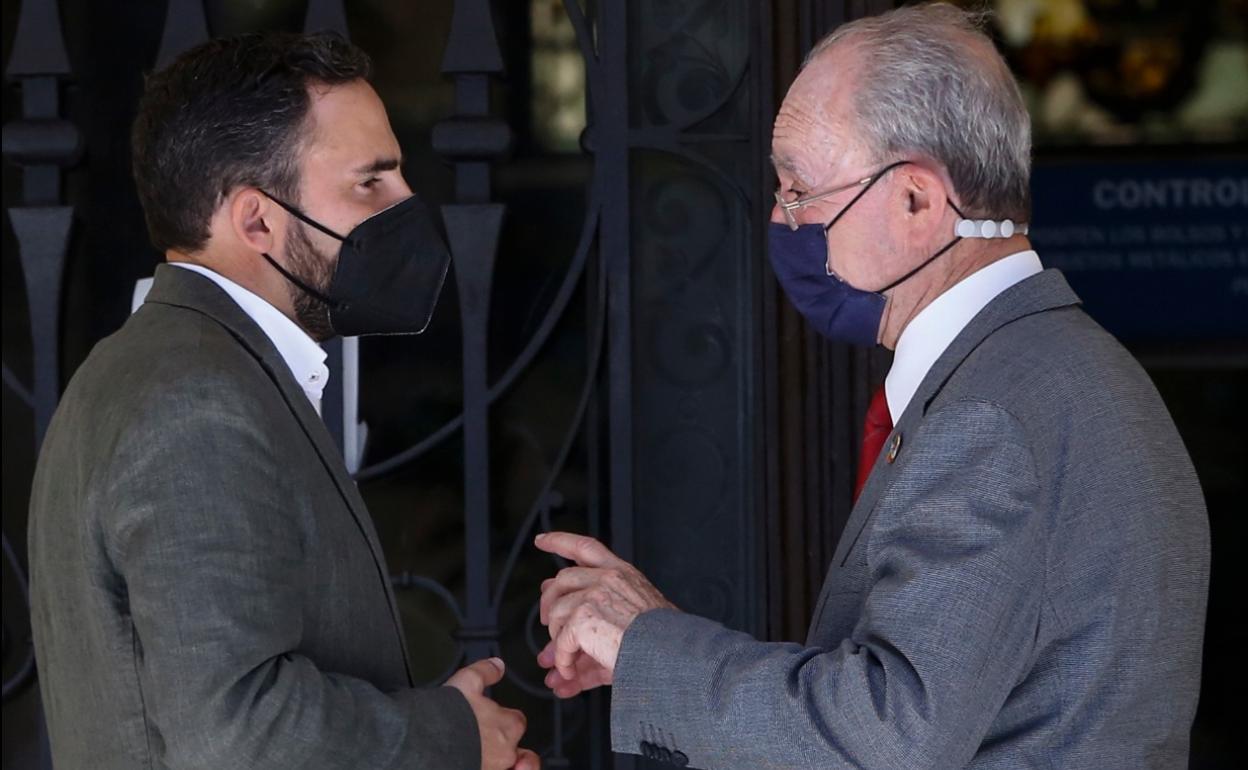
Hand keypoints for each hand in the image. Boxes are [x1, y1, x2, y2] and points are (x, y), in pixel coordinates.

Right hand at [444, 658, 540, 769]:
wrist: (425, 744)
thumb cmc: (448, 717)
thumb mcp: (467, 681)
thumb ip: (485, 671)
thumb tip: (497, 666)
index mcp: (509, 727)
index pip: (517, 722)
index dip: (503, 718)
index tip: (491, 716)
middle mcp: (506, 753)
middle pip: (512, 748)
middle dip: (499, 743)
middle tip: (480, 738)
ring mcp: (492, 769)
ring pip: (500, 765)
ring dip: (491, 759)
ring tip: (476, 754)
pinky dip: (479, 766)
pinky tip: (464, 761)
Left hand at [534, 532, 674, 693]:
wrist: (673, 652)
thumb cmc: (661, 642)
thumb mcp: (629, 626)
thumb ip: (590, 634)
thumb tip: (554, 653)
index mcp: (622, 574)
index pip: (586, 548)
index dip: (560, 541)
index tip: (542, 541)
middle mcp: (607, 578)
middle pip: (561, 580)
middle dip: (548, 602)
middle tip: (546, 623)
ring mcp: (594, 594)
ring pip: (556, 613)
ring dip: (557, 641)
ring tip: (566, 662)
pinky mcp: (583, 615)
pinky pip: (560, 640)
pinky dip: (563, 661)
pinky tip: (570, 674)